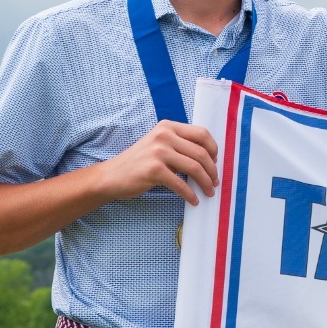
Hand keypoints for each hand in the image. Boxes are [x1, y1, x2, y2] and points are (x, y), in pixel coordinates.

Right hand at [99, 121, 219, 205]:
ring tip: (209, 192)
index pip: (202, 134)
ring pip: (195, 168)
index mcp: (168, 127)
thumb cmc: (140, 163)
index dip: (214, 149)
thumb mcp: (159, 145)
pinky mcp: (154, 170)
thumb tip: (210, 159)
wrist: (111, 176)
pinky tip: (194, 200)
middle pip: (202, 153)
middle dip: (212, 170)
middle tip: (214, 182)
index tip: (215, 162)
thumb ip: (180, 146)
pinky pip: (181, 184)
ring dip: (206, 183)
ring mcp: (158, 152)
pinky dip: (191, 194)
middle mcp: (164, 135)